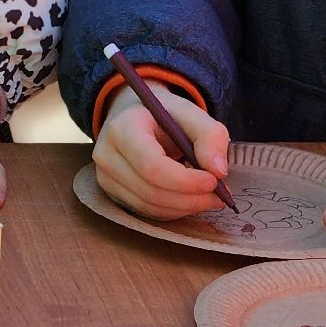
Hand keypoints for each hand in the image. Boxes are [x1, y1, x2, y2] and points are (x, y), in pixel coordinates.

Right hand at [92, 81, 230, 220]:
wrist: (136, 118)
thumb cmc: (164, 116)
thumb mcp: (191, 114)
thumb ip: (210, 136)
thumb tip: (218, 171)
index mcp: (121, 128)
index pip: (151, 166)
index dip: (185, 180)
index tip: (214, 180)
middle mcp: (106, 155)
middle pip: (151, 191)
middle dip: (191, 198)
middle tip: (220, 195)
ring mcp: (105, 177)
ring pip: (150, 206)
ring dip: (185, 207)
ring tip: (209, 196)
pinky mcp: (112, 193)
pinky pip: (147, 212)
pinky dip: (174, 210)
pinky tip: (190, 198)